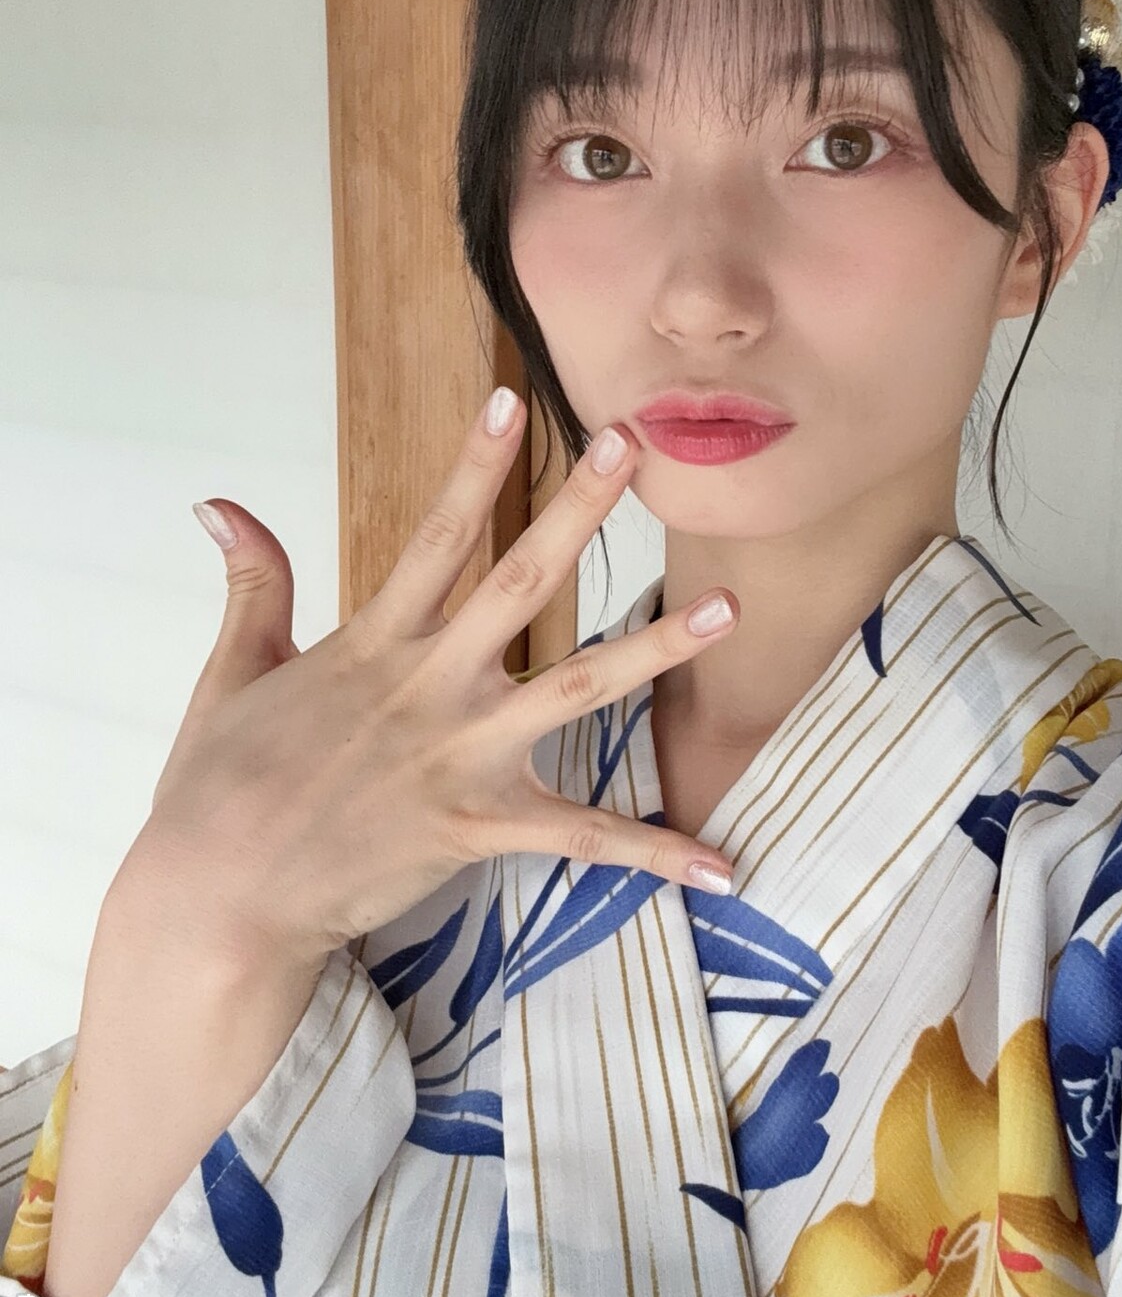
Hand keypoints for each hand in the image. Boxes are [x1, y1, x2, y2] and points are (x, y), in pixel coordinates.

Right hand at [130, 392, 739, 965]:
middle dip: (579, 511)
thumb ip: (253, 584)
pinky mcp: (477, 827)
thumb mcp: (232, 671)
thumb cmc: (217, 787)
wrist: (217, 895)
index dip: (476, 465)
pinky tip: (718, 863)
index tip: (512, 400)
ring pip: (577, 688)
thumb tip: (219, 504)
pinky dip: (652, 852)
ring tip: (729, 608)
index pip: (437, 535)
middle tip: (637, 445)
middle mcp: (428, 685)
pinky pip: (583, 839)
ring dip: (657, 648)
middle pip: (519, 581)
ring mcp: (459, 754)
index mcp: (374, 641)